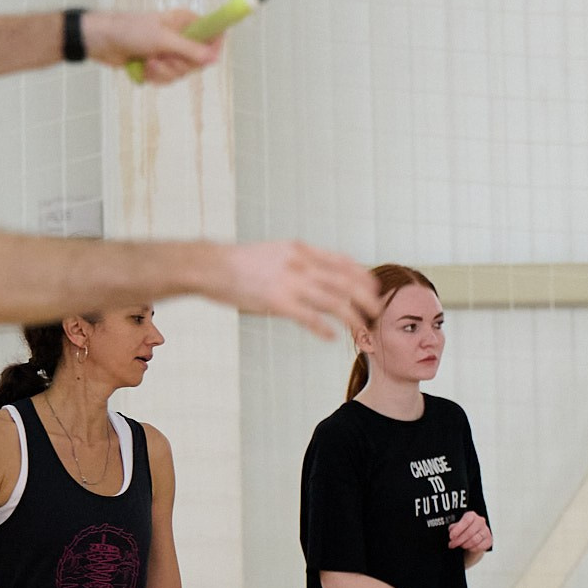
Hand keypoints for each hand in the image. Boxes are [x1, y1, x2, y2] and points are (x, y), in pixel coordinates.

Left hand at [81, 8, 219, 84]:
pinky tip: (144, 68)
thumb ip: (190, 50)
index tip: (207, 58)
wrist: (101, 41)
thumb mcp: (163, 39)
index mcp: (185, 22)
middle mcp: (181, 36)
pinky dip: (155, 77)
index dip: (212, 49)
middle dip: (178, 65)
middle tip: (163, 58)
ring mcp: (170, 52)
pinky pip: (168, 79)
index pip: (213, 34)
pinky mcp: (159, 65)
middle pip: (197, 61)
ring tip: (148, 62)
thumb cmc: (130, 31)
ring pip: (181, 73)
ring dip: (164, 72)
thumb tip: (214, 58)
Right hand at [220, 240, 382, 339]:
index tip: (375, 287)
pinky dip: (324, 329)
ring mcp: (290, 283)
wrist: (211, 265)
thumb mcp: (276, 252)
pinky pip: (309, 318)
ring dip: (352, 317)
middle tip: (377, 312)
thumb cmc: (241, 262)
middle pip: (346, 282)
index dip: (363, 275)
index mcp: (302, 250)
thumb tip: (318, 272)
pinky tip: (331, 338)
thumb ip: (299, 261)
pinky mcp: (277, 302)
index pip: (343, 262)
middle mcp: (301, 264)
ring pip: (334, 301)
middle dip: (366, 298)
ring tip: (361, 328)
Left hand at [446, 511, 493, 555]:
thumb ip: (454, 527)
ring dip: (464, 545)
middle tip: (452, 544)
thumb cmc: (464, 530)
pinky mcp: (489, 540)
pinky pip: (479, 546)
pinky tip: (468, 547)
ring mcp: (486, 531)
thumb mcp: (456, 526)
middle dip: (459, 540)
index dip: (458, 529)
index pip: (466, 521)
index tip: (451, 536)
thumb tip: (452, 531)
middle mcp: (480, 522)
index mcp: (472, 515)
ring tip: (460, 545)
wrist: (472, 537)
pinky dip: (471, 549)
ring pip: (474, 540)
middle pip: (469, 532)